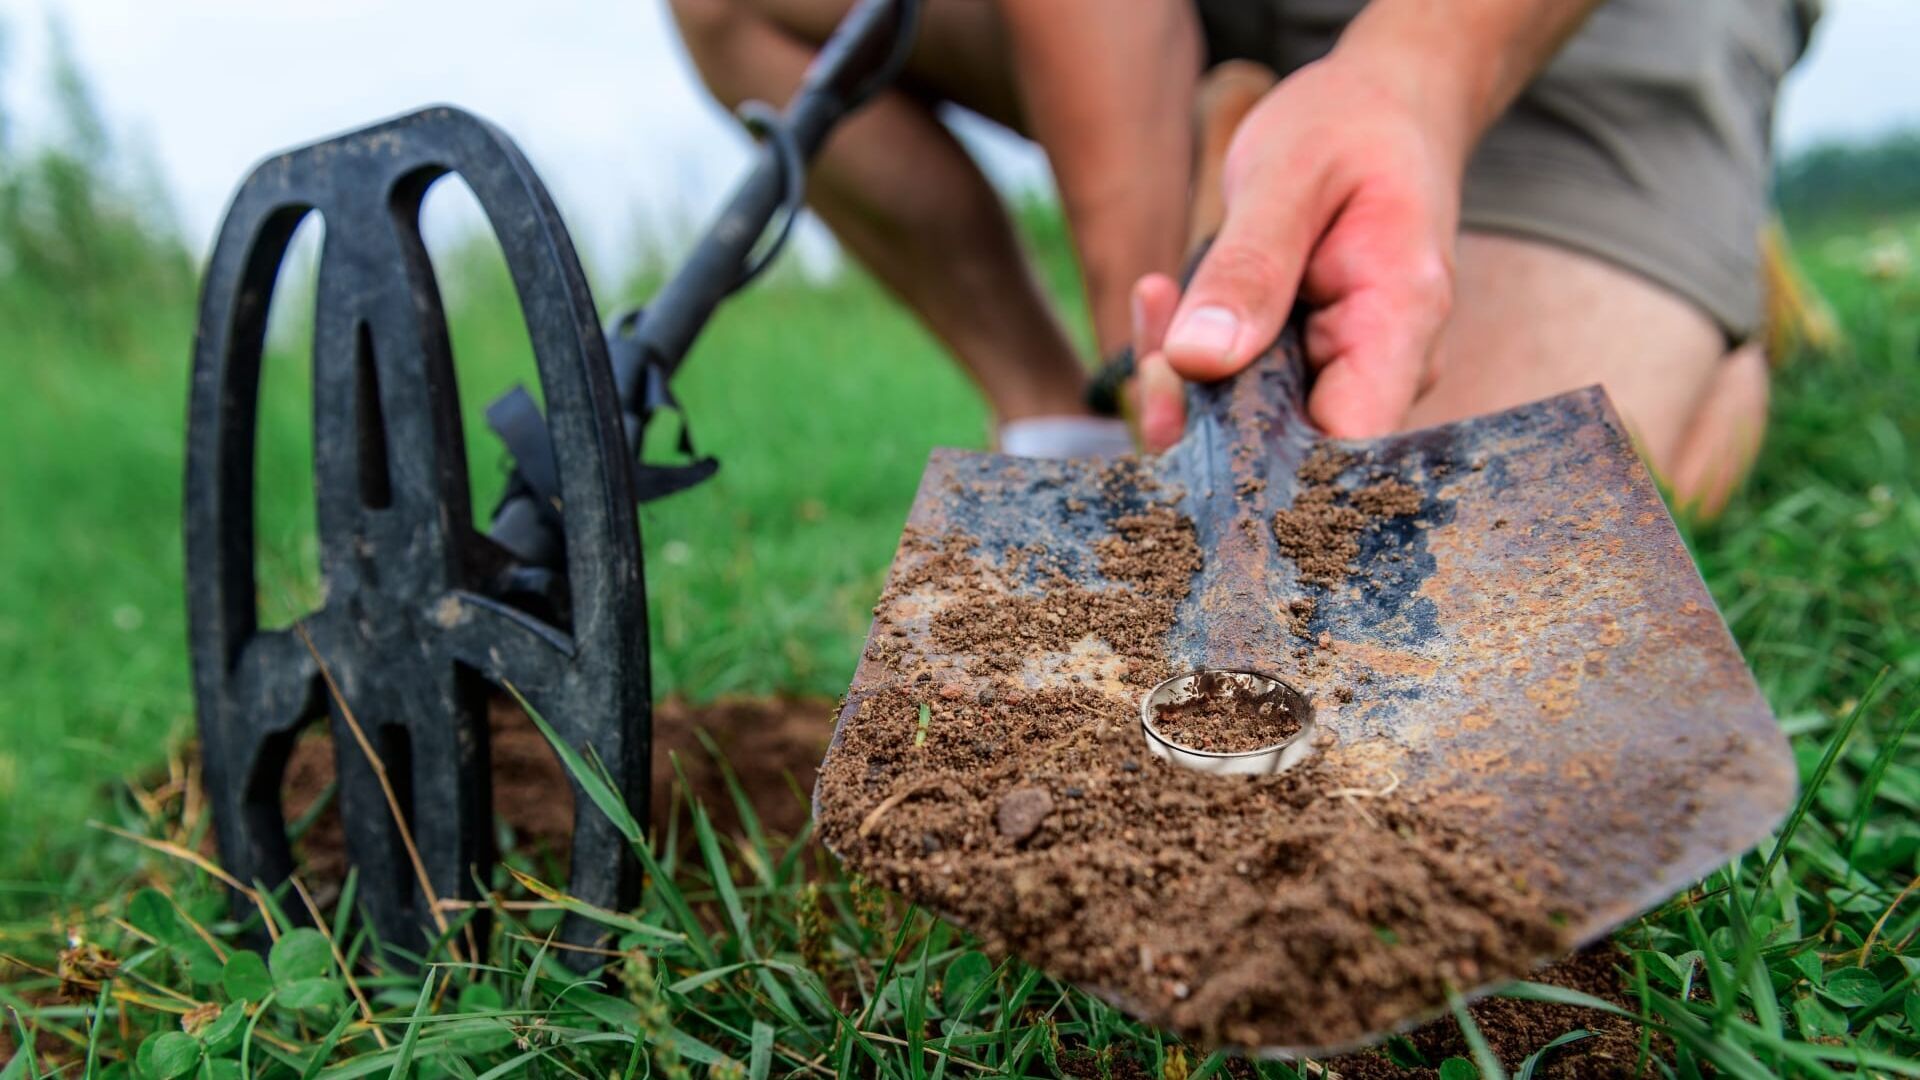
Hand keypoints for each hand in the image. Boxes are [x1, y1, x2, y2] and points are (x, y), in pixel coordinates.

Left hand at [1135, 47, 1469, 449]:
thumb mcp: (1288, 174)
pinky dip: (1192, 354)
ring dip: (1186, 379)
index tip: (1184, 426)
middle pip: (1288, 448)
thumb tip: (1199, 360)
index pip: (1346, 450)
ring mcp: (1348, 371)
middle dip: (1201, 413)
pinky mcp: (1309, 365)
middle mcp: (1386, 366)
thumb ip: (1249, 268)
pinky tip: (1166, 298)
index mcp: (1402, 323)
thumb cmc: (1350, 128)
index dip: (1262, 469)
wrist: (1384, 107)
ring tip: (1159, 301)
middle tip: (1154, 354)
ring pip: (1251, 422)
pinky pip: (1241, 387)